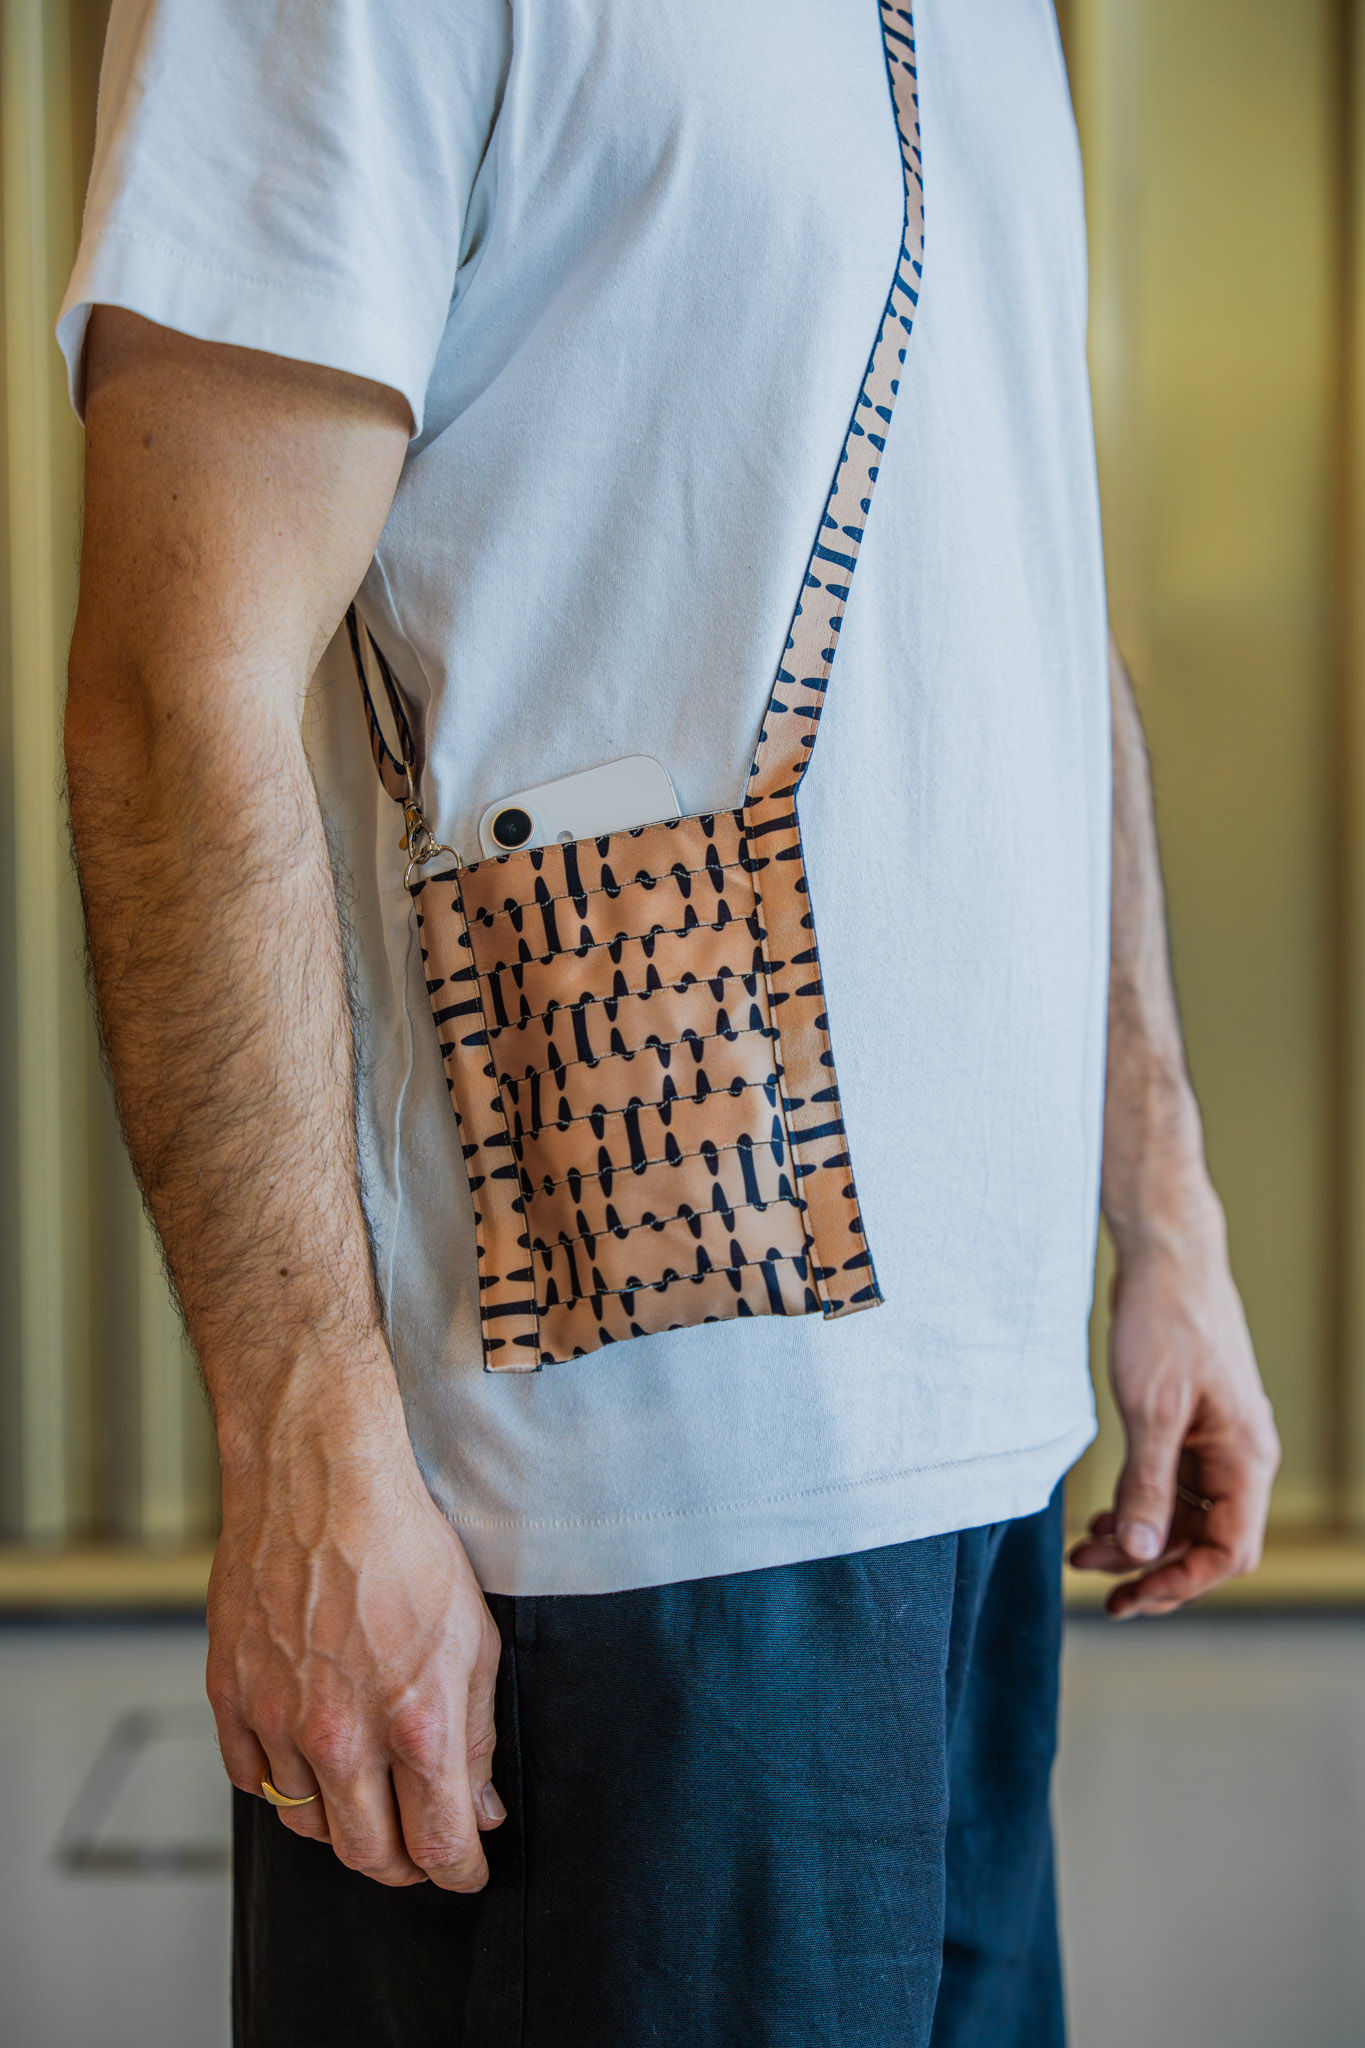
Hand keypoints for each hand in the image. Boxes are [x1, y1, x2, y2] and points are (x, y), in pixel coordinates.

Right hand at [206, 1392, 503, 1888]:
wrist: (318, 1479)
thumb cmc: (404, 1544)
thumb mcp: (472, 1635)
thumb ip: (478, 1732)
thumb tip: (481, 1805)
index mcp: (416, 1721)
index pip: (440, 1845)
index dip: (460, 1871)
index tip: (467, 1870)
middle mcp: (342, 1735)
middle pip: (368, 1857)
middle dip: (404, 1866)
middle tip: (420, 1847)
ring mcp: (278, 1720)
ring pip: (307, 1826)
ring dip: (342, 1824)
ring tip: (367, 1793)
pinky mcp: (230, 1697)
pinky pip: (252, 1781)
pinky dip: (283, 1783)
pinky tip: (308, 1756)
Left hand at [1068, 1186, 1279, 1617]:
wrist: (1165, 1254)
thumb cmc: (1167, 1321)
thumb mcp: (1151, 1410)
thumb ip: (1148, 1485)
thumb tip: (1144, 1554)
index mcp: (1245, 1458)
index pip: (1230, 1551)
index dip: (1183, 1582)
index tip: (1131, 1596)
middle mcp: (1238, 1456)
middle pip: (1204, 1540)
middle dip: (1150, 1564)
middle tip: (1093, 1579)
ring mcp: (1214, 1441)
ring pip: (1183, 1514)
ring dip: (1137, 1536)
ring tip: (1084, 1549)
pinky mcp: (1189, 1424)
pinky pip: (1169, 1483)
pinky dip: (1137, 1504)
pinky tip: (1100, 1515)